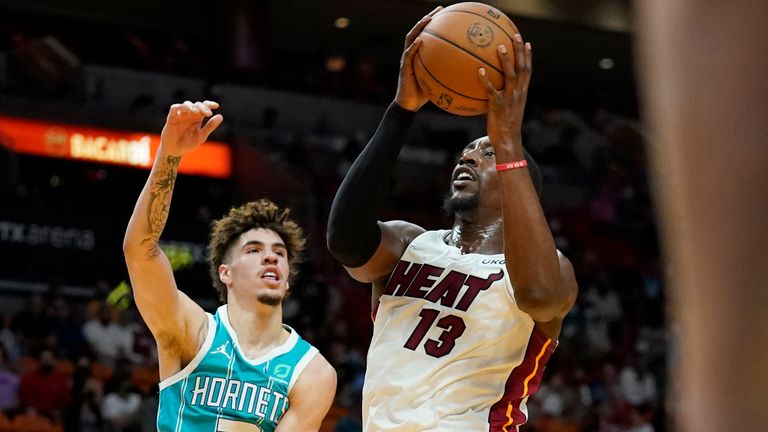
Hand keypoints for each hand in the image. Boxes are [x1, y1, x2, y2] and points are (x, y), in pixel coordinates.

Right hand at [160, 100, 223, 154]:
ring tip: (197, 112)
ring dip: (193, 106)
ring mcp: (180, 115)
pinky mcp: (171, 117)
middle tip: (208, 113)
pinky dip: (181, 107)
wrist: (175, 151)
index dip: (210, 104)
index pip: (204, 107)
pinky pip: (175, 108)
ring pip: (187, 104)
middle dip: (203, 107)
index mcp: (197, 118)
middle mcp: (189, 115)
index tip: (216, 106)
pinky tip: (188, 110)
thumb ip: (210, 126)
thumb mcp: (202, 135)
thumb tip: (221, 116)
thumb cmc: (188, 144)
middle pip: (197, 105)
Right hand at [394, 6, 441, 111]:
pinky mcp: (403, 67)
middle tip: (439, 9)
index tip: (445, 13)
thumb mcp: (439, 82)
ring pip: (411, 38)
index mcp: (420, 55)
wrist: (409, 105)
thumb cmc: (424, 95)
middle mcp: (412, 54)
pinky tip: (420, 40)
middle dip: (428, 18)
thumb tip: (468, 73)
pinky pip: (408, 55)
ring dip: (419, 27)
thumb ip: (449, 75)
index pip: (427, 35)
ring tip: (428, 19)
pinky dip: (414, 47)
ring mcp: (406, 59)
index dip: (435, 23)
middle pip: (418, 31)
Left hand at [478, 35, 531, 150]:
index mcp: (523, 93)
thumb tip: (497, 87)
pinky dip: (485, 80)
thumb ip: (507, 96)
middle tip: (515, 36)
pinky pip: (491, 90)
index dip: (528, 57)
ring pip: (510, 75)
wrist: (508, 140)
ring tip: (500, 47)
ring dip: (506, 60)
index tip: (527, 43)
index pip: (528, 71)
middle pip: (522, 68)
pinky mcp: (498, 105)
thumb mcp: (510, 108)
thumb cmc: (507, 125)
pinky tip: (479, 71)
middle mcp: (519, 93)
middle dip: (520, 51)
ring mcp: (509, 99)